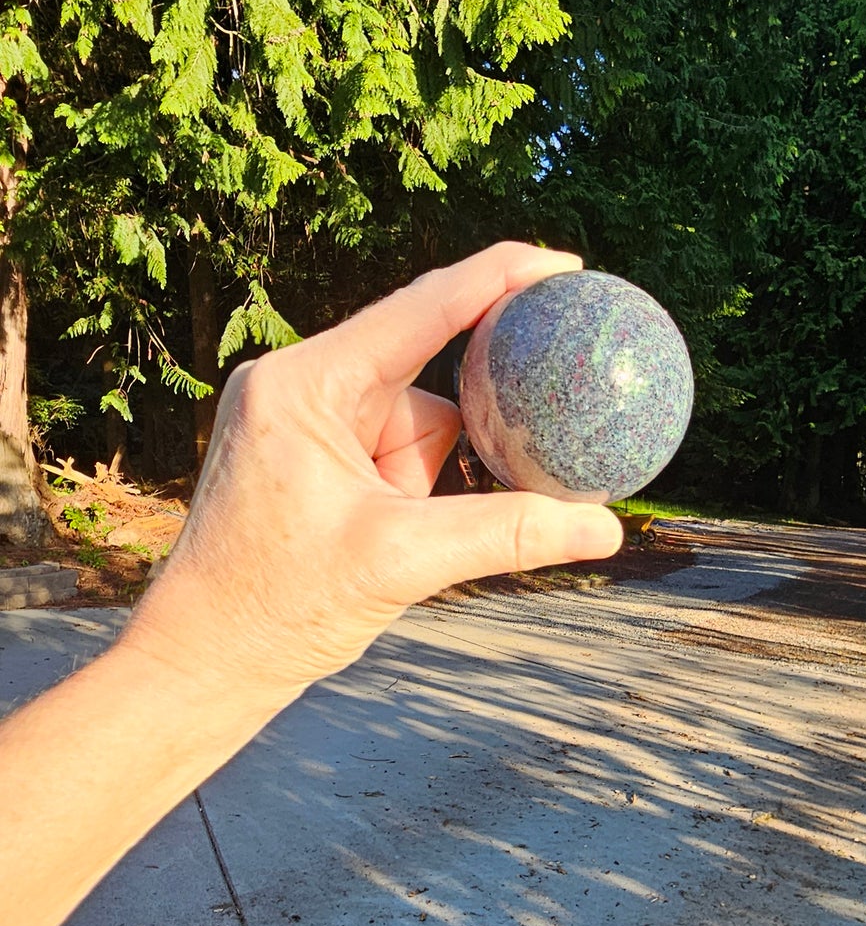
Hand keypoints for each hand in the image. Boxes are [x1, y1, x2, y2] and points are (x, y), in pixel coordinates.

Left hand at [123, 243, 622, 718]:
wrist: (203, 662)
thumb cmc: (274, 609)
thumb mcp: (401, 563)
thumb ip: (506, 534)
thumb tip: (603, 528)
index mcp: (304, 384)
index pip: (421, 309)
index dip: (499, 277)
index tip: (566, 263)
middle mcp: (298, 385)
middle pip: (424, 377)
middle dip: (459, 434)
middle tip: (485, 469)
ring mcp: (302, 420)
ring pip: (414, 426)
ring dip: (426, 484)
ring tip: (386, 542)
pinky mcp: (310, 456)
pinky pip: (392, 454)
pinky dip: (411, 495)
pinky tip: (386, 542)